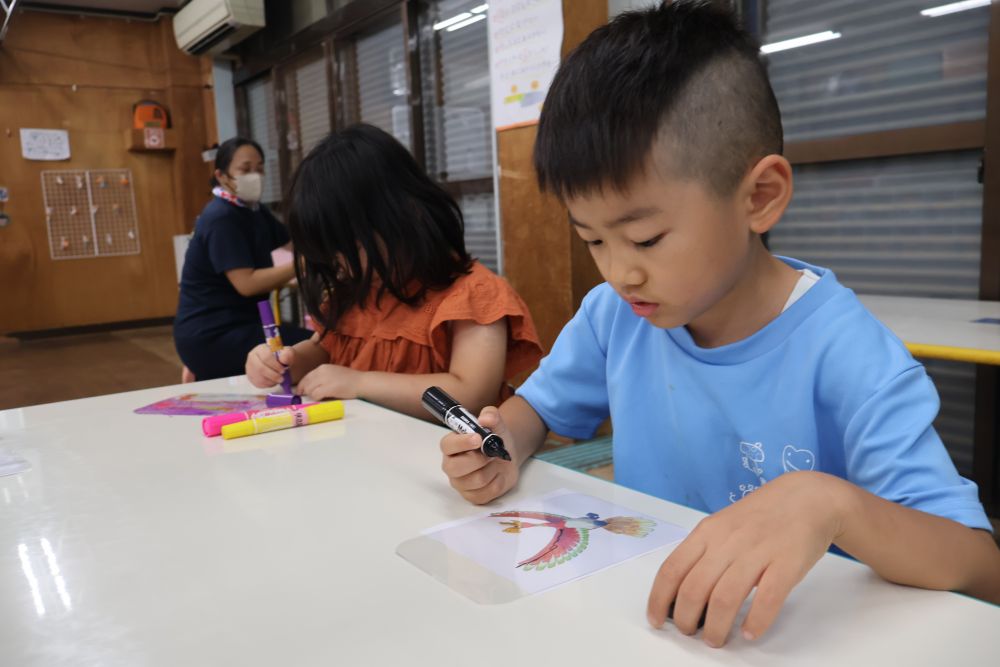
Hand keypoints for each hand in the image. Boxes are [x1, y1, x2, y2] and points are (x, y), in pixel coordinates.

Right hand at [246, 344, 294, 387]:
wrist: (280, 364)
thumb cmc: (283, 357)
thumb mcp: (288, 353)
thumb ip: (288, 354)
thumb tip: (283, 359)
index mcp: (261, 348)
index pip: (266, 357)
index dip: (275, 365)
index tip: (283, 370)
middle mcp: (253, 357)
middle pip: (260, 368)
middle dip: (273, 375)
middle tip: (282, 378)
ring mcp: (250, 367)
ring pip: (259, 377)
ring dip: (271, 381)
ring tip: (279, 379)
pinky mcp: (250, 376)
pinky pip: (258, 383)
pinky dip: (268, 384)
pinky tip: (273, 381)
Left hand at [296, 363, 361, 399]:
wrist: (362, 382)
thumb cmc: (349, 380)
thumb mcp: (333, 373)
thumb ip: (321, 377)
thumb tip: (309, 387)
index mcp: (323, 367)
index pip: (306, 377)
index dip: (302, 386)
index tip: (301, 393)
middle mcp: (322, 371)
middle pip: (306, 384)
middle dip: (306, 392)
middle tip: (309, 397)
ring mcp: (325, 379)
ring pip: (309, 390)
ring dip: (312, 395)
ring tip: (320, 397)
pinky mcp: (329, 388)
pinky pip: (316, 395)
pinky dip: (317, 398)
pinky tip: (323, 398)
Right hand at [440, 407, 518, 504]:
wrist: (506, 456)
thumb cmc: (495, 439)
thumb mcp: (496, 424)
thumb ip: (491, 416)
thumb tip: (485, 418)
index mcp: (451, 446)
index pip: (447, 446)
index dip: (461, 443)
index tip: (478, 439)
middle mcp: (451, 466)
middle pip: (456, 468)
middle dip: (479, 459)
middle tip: (492, 452)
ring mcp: (460, 483)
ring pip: (476, 480)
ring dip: (492, 469)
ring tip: (495, 462)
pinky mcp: (472, 496)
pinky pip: (486, 493)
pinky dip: (498, 482)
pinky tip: (498, 475)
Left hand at [646, 471, 846, 647]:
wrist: (807, 498)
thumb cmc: (760, 517)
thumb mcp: (722, 526)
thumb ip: (703, 553)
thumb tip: (681, 592)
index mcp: (707, 532)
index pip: (671, 570)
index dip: (658, 600)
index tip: (656, 620)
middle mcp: (727, 542)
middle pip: (694, 589)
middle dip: (686, 620)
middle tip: (691, 633)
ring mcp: (757, 552)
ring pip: (725, 599)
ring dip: (716, 628)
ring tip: (716, 639)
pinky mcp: (786, 563)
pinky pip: (767, 599)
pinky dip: (755, 622)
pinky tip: (750, 633)